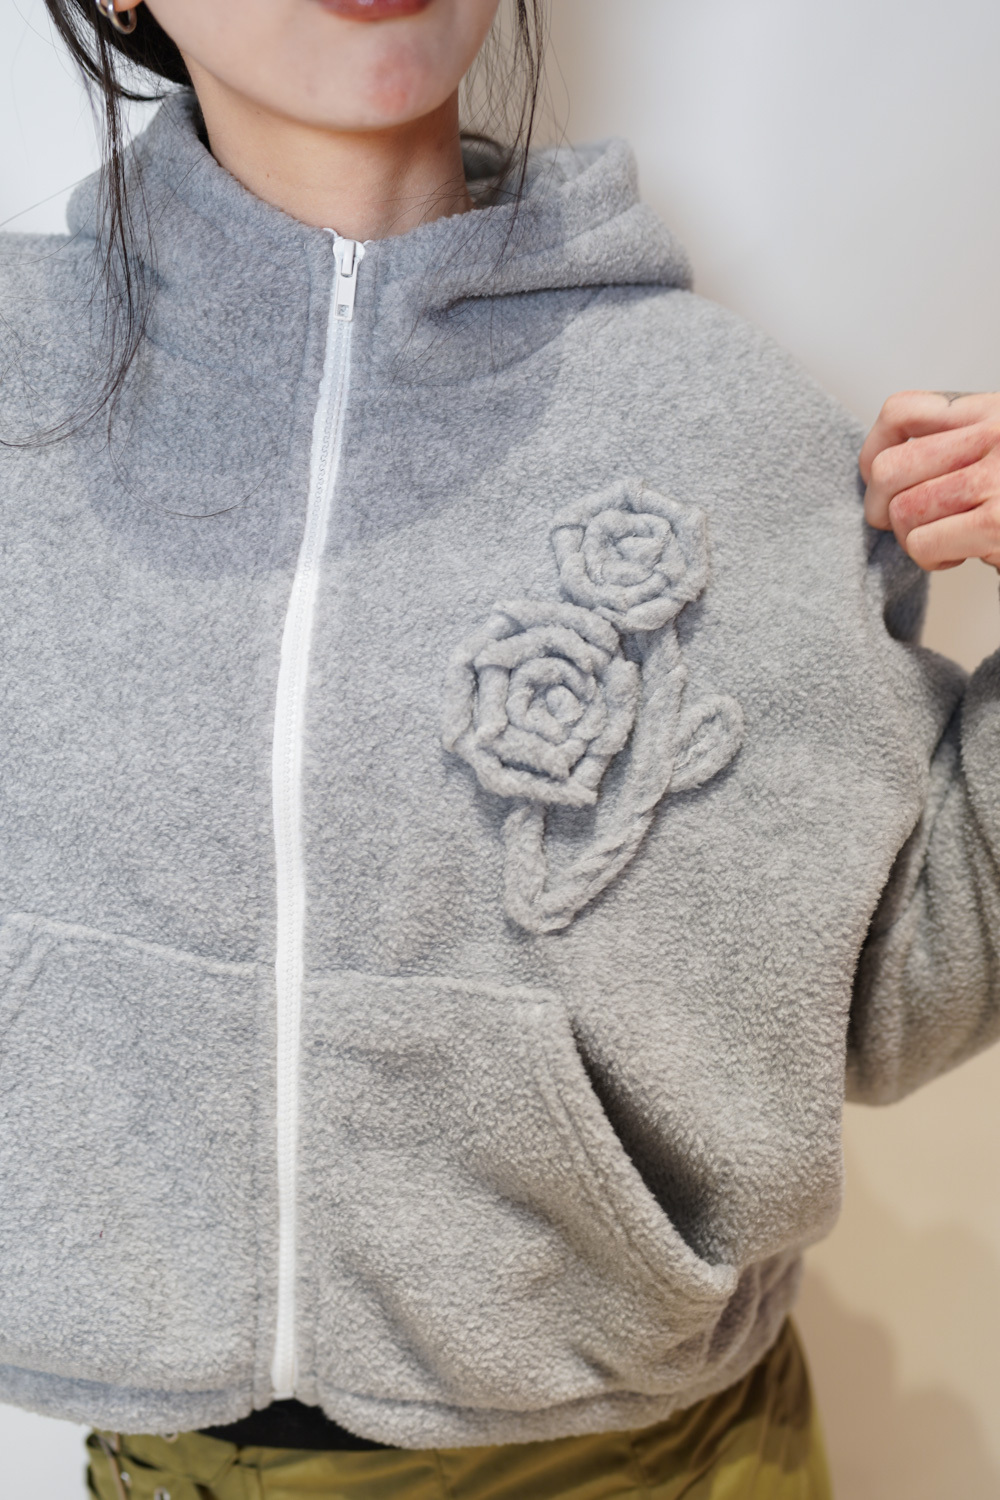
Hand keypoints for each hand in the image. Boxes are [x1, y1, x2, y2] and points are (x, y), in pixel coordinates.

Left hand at [860, 391, 999, 570]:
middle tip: (907, 525)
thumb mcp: (995, 451)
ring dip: (913, 538)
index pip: (900, 413)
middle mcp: (994, 436)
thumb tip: (878, 470)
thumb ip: (952, 444)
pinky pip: (923, 543)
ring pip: (903, 511)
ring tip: (946, 539)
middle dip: (883, 508)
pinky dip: (931, 558)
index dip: (873, 453)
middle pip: (890, 469)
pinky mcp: (999, 523)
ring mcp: (998, 478)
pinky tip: (960, 555)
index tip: (879, 482)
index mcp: (990, 412)